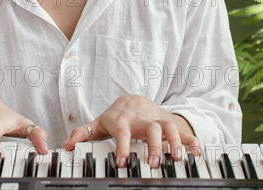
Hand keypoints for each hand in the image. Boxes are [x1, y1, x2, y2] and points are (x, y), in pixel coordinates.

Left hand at [62, 94, 199, 167]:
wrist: (133, 100)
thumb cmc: (114, 117)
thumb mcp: (97, 124)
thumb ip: (82, 134)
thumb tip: (66, 145)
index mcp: (121, 119)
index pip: (122, 130)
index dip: (123, 145)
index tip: (123, 162)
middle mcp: (140, 118)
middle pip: (150, 127)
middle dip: (154, 145)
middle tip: (155, 163)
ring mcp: (155, 119)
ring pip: (168, 126)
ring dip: (174, 142)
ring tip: (177, 159)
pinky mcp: (167, 121)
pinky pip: (182, 129)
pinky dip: (190, 140)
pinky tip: (196, 152)